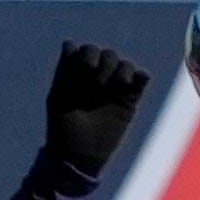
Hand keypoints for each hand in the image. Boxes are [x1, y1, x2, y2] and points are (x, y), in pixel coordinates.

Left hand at [44, 41, 151, 173]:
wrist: (79, 157)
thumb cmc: (63, 129)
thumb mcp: (58, 98)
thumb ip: (65, 71)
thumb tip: (70, 42)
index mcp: (77, 75)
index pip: (86, 50)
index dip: (86, 57)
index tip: (82, 73)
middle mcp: (97, 77)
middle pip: (107, 54)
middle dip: (103, 65)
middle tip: (96, 88)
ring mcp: (114, 88)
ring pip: (124, 65)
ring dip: (120, 71)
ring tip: (112, 88)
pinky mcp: (129, 99)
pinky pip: (141, 79)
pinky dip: (140, 76)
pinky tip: (134, 82)